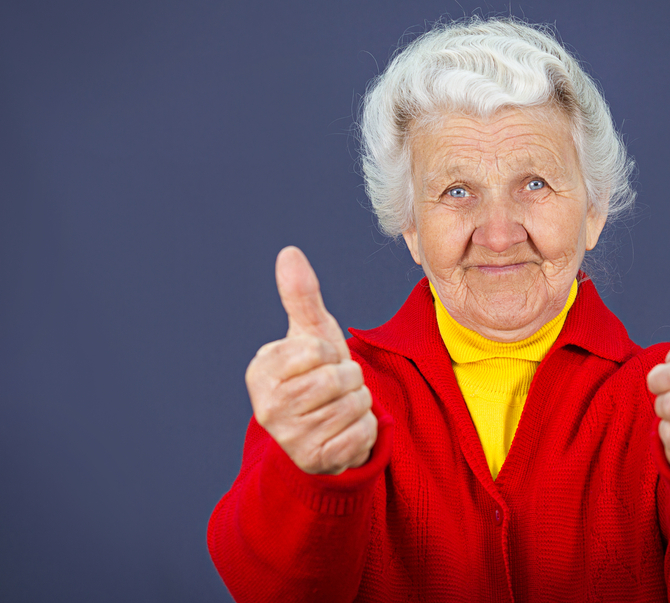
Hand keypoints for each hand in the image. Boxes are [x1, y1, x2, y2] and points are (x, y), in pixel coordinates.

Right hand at [245, 246, 376, 474]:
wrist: (323, 432)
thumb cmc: (317, 375)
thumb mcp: (311, 334)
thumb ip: (301, 296)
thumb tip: (289, 252)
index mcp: (261, 371)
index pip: (317, 348)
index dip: (332, 352)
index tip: (324, 362)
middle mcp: (267, 407)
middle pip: (337, 378)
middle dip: (350, 378)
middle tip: (338, 387)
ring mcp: (289, 438)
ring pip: (353, 405)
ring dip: (360, 403)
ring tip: (343, 407)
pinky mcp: (315, 461)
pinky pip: (360, 434)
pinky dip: (365, 429)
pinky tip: (348, 430)